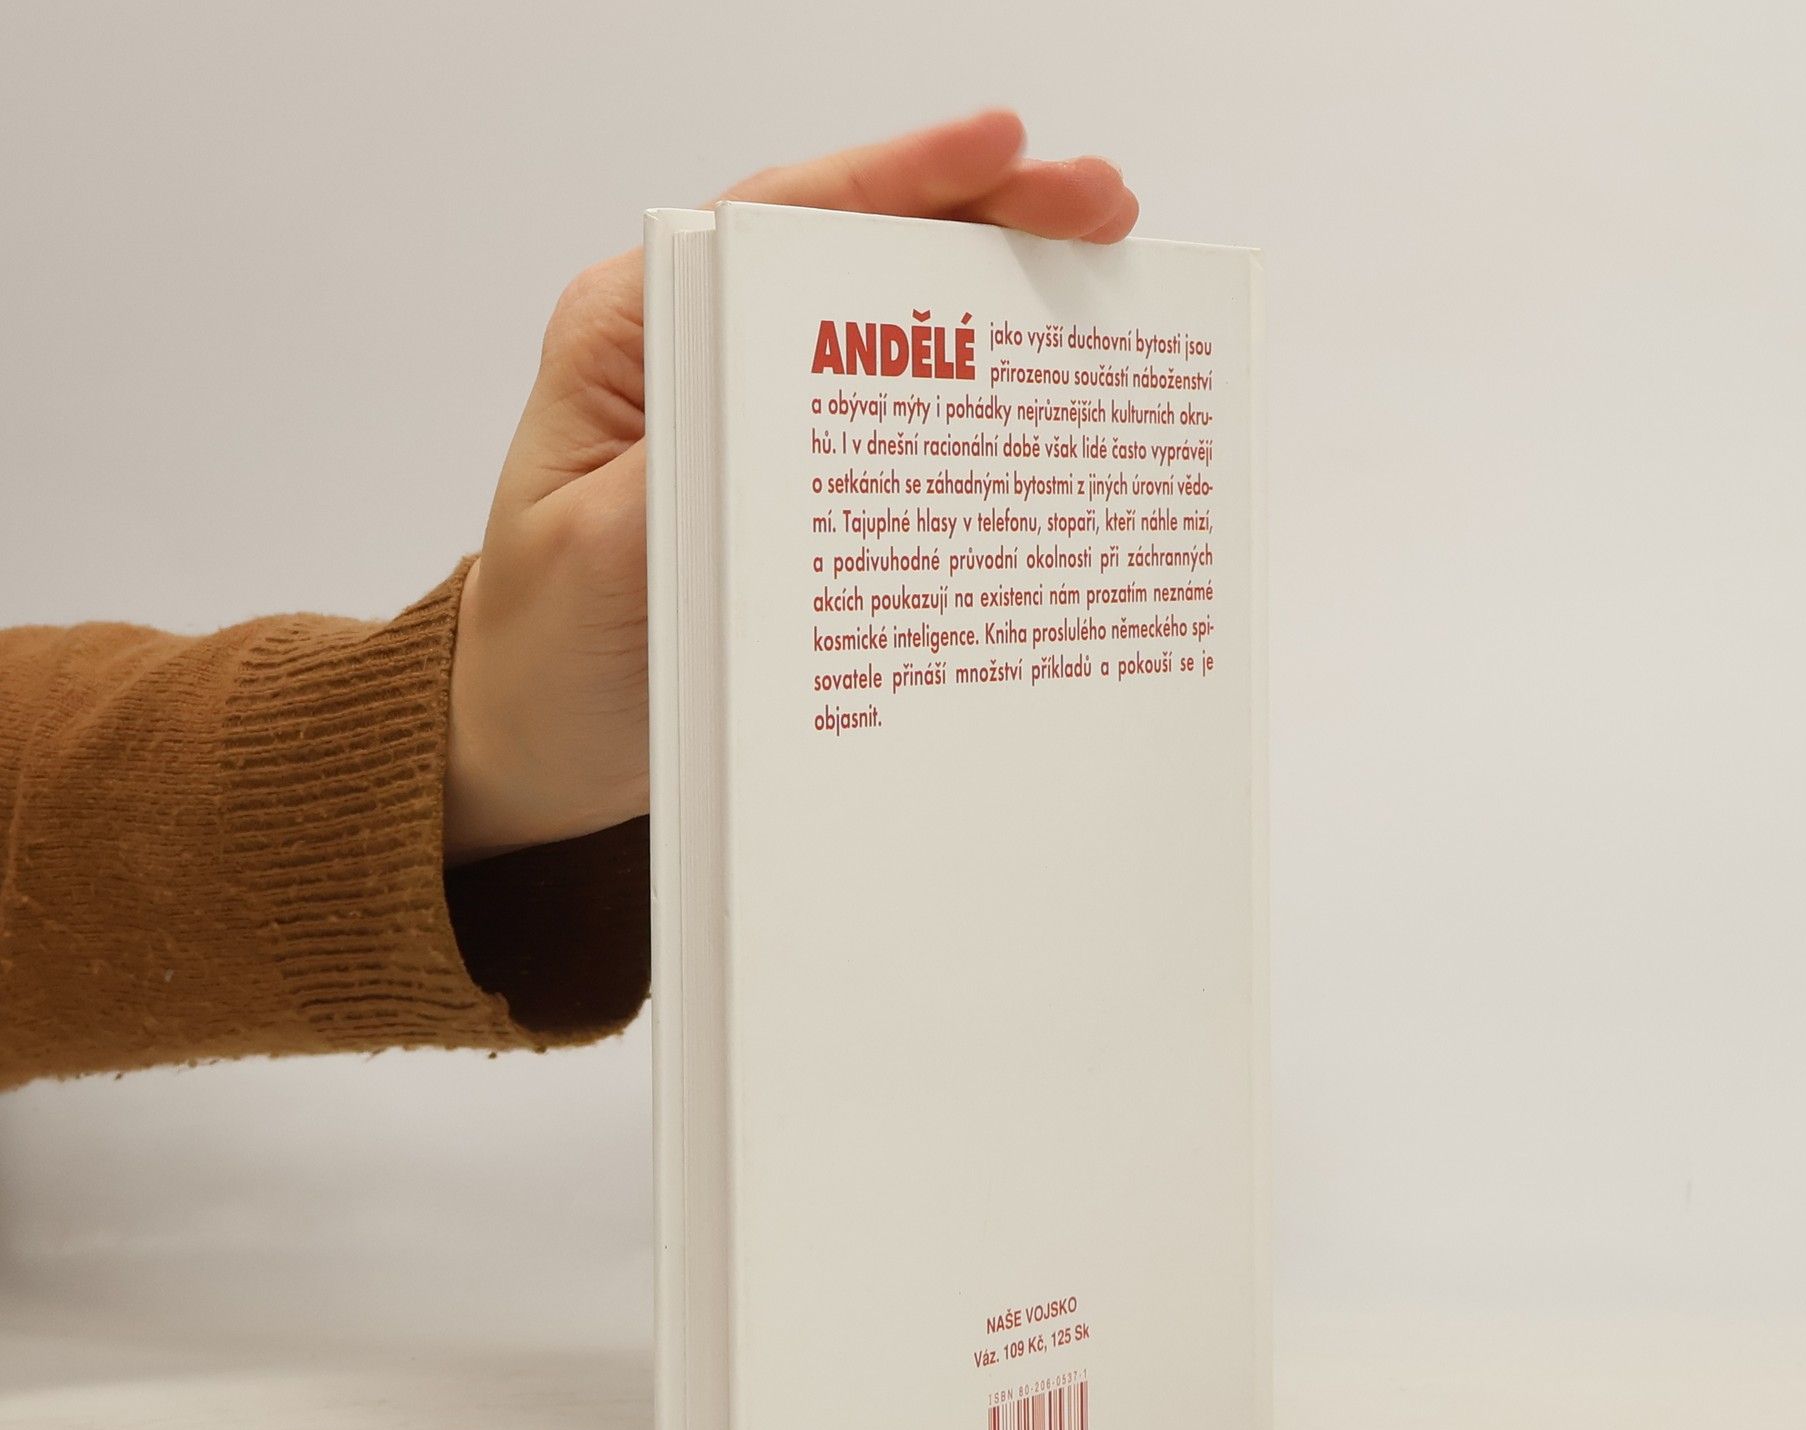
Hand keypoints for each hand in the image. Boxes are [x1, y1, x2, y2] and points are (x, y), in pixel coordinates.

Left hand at [442, 109, 1138, 862]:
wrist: (539, 739)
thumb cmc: (544, 648)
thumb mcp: (595, 562)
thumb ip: (677, 477)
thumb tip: (778, 421)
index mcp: (633, 339)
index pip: (775, 221)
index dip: (897, 178)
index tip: (1001, 148)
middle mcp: (700, 358)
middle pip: (853, 256)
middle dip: (983, 219)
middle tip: (1100, 208)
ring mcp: (752, 419)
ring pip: (889, 332)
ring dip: (994, 299)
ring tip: (1101, 271)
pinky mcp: (790, 488)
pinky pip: (892, 427)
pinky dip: (971, 404)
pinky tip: (1045, 397)